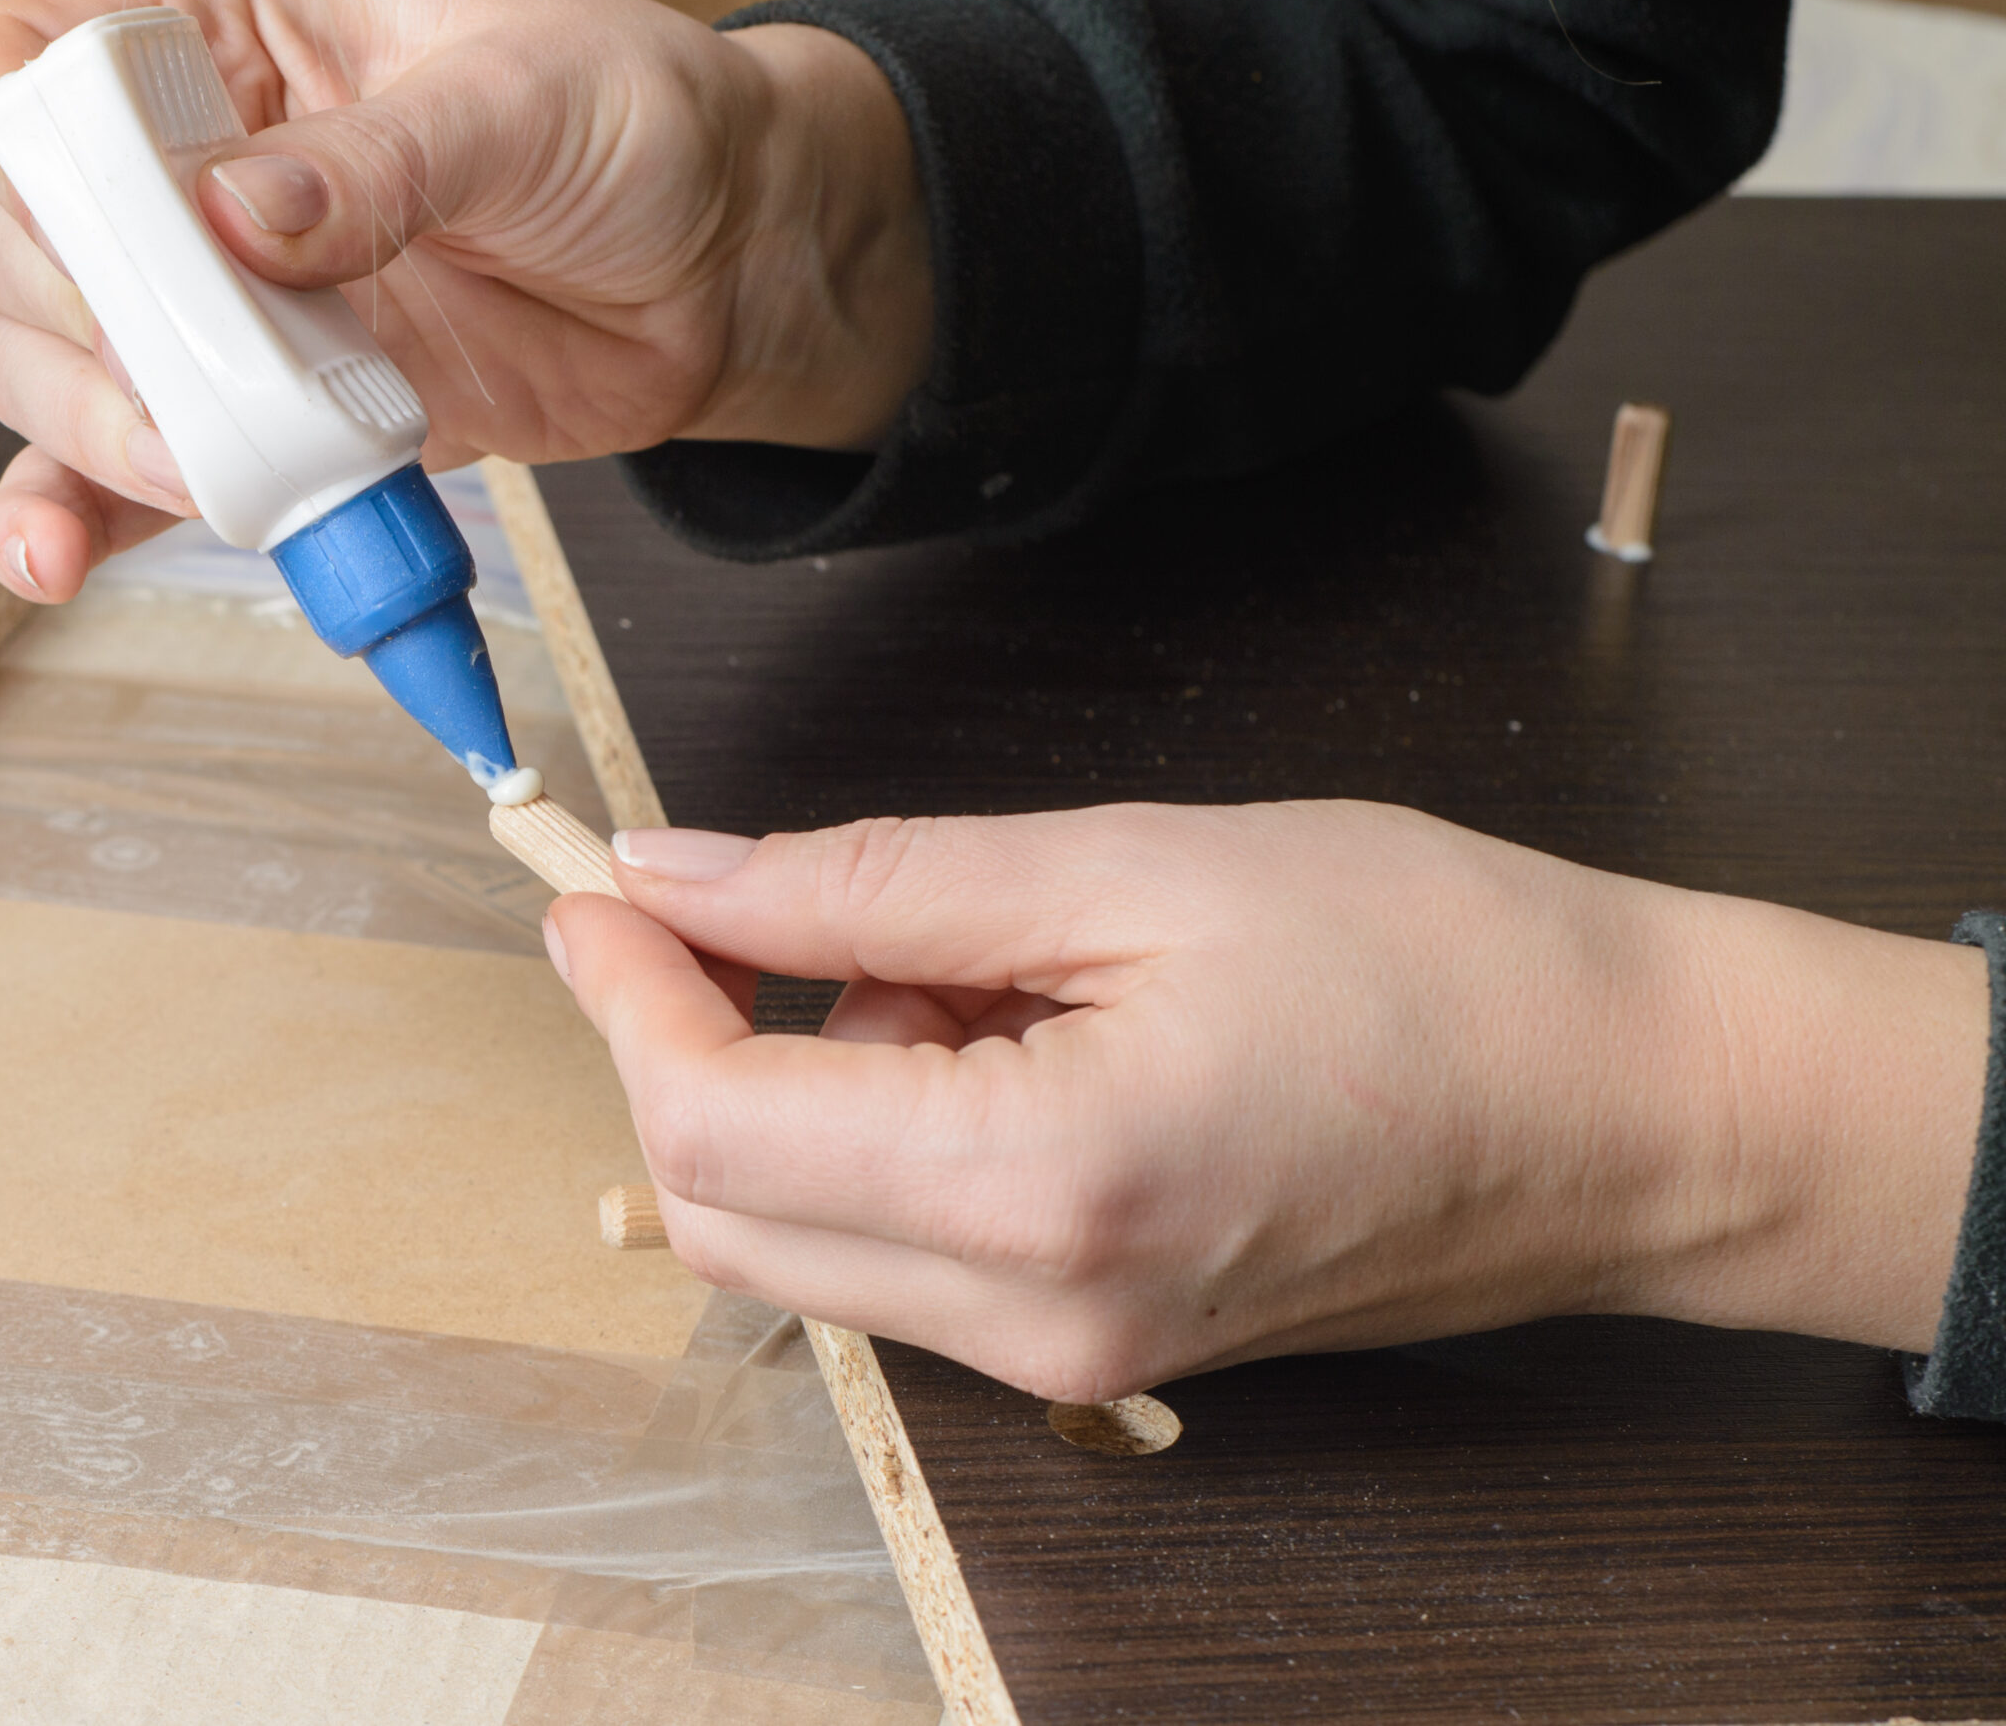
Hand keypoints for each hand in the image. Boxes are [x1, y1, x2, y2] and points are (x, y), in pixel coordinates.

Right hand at [0, 0, 930, 602]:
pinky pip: (129, 475)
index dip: (21, 149)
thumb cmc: (635, 126)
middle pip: (11, 236)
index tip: (114, 229)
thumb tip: (238, 213)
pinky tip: (56, 558)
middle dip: (74, 318)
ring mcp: (216, 303)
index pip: (21, 66)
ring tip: (201, 465)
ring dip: (93, 430)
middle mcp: (185, 167)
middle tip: (190, 362)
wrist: (725, 274)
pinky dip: (84, 518)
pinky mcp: (262, 417)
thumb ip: (381, 158)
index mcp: (222, 32)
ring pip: (50, 366)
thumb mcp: (524, 103)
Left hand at [547, 803, 1990, 1402]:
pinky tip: (1002, 1032)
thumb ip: (873, 884)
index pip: (716, 1126)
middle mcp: (1033, 1318)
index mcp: (1039, 1185)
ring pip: (805, 1236)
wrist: (1623, 1109)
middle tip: (744, 902)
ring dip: (810, 1085)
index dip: (628, 997)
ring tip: (970, 958)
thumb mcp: (1128, 865)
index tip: (601, 889)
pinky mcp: (1093, 1351)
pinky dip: (888, 1134)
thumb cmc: (1428, 962)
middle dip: (691, 1046)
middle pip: (728, 1209)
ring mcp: (1065, 1360)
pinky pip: (904, 1254)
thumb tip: (683, 877)